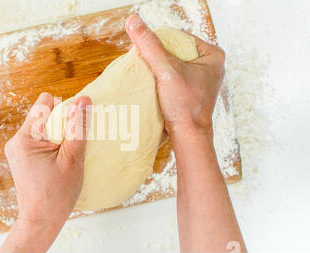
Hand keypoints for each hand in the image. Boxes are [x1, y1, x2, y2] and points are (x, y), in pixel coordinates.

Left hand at [0, 93, 91, 251]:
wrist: (41, 221)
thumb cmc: (57, 194)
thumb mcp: (73, 158)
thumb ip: (77, 127)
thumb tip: (84, 99)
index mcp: (25, 138)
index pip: (44, 103)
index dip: (63, 109)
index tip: (73, 128)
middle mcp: (16, 140)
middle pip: (43, 115)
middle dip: (61, 124)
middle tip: (71, 146)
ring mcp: (17, 149)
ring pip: (42, 127)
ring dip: (57, 136)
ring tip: (65, 156)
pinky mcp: (21, 157)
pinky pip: (39, 140)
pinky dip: (52, 145)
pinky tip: (59, 161)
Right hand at [125, 15, 225, 137]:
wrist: (189, 137)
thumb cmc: (186, 106)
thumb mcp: (166, 70)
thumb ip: (150, 45)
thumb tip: (134, 22)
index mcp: (213, 54)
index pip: (178, 37)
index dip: (157, 41)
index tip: (141, 50)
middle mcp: (210, 65)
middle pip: (175, 50)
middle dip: (156, 55)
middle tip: (141, 61)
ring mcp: (201, 79)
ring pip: (173, 64)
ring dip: (157, 67)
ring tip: (146, 73)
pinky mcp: (191, 91)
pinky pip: (173, 77)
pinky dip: (161, 78)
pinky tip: (151, 83)